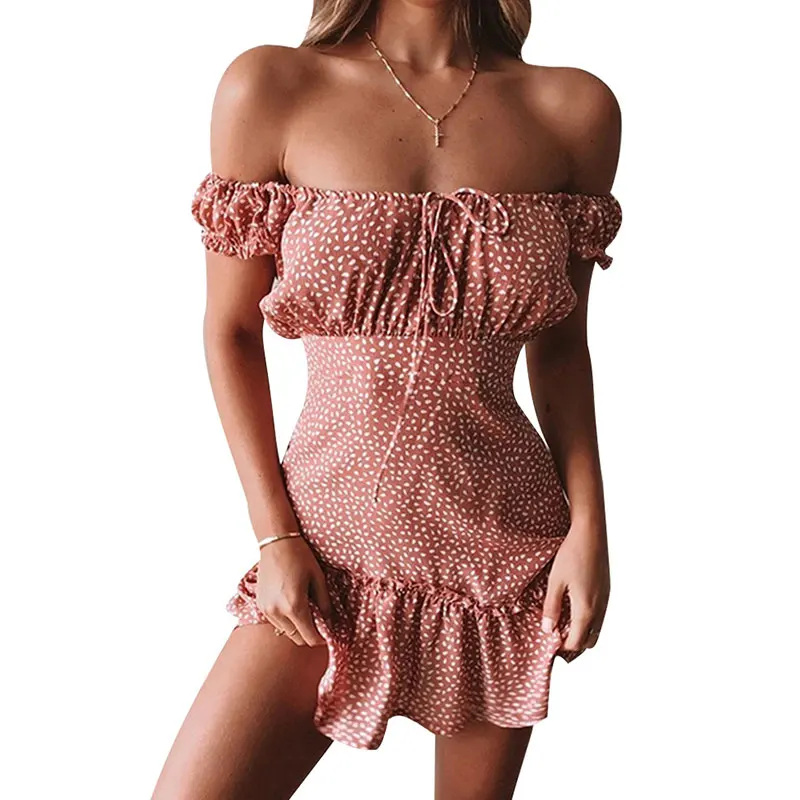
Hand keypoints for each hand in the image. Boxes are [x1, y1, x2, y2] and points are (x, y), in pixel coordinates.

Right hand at [255, 535, 332, 646]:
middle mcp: (277, 611)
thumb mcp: (318, 578)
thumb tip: (330, 621)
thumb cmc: (300, 556)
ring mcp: (266, 610)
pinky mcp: (260, 605)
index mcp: (294, 605)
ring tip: (306, 610)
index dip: (321, 640)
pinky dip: (286, 620)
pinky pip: (276, 622)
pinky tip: (292, 604)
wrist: (276, 542)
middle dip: (310, 634)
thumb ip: (325, 603)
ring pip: (286, 632)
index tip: (329, 635)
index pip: (309, 638)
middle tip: (319, 622)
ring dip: (297, 628)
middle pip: (297, 639)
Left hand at [541, 522, 609, 654]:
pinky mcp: (607, 591)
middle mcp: (599, 609)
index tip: (549, 646)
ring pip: (597, 630)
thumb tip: (547, 630)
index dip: (562, 649)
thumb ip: (551, 607)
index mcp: (586, 609)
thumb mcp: (555, 581)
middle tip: (557, 641)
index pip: (576, 642)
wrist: (591, 534)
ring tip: (564, 628)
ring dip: (582, 634)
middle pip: (589, 641)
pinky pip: (600, 617)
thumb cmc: (572, 555)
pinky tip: (575, 612)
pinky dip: (589, 622)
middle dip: (574, 646)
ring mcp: (606, 600)